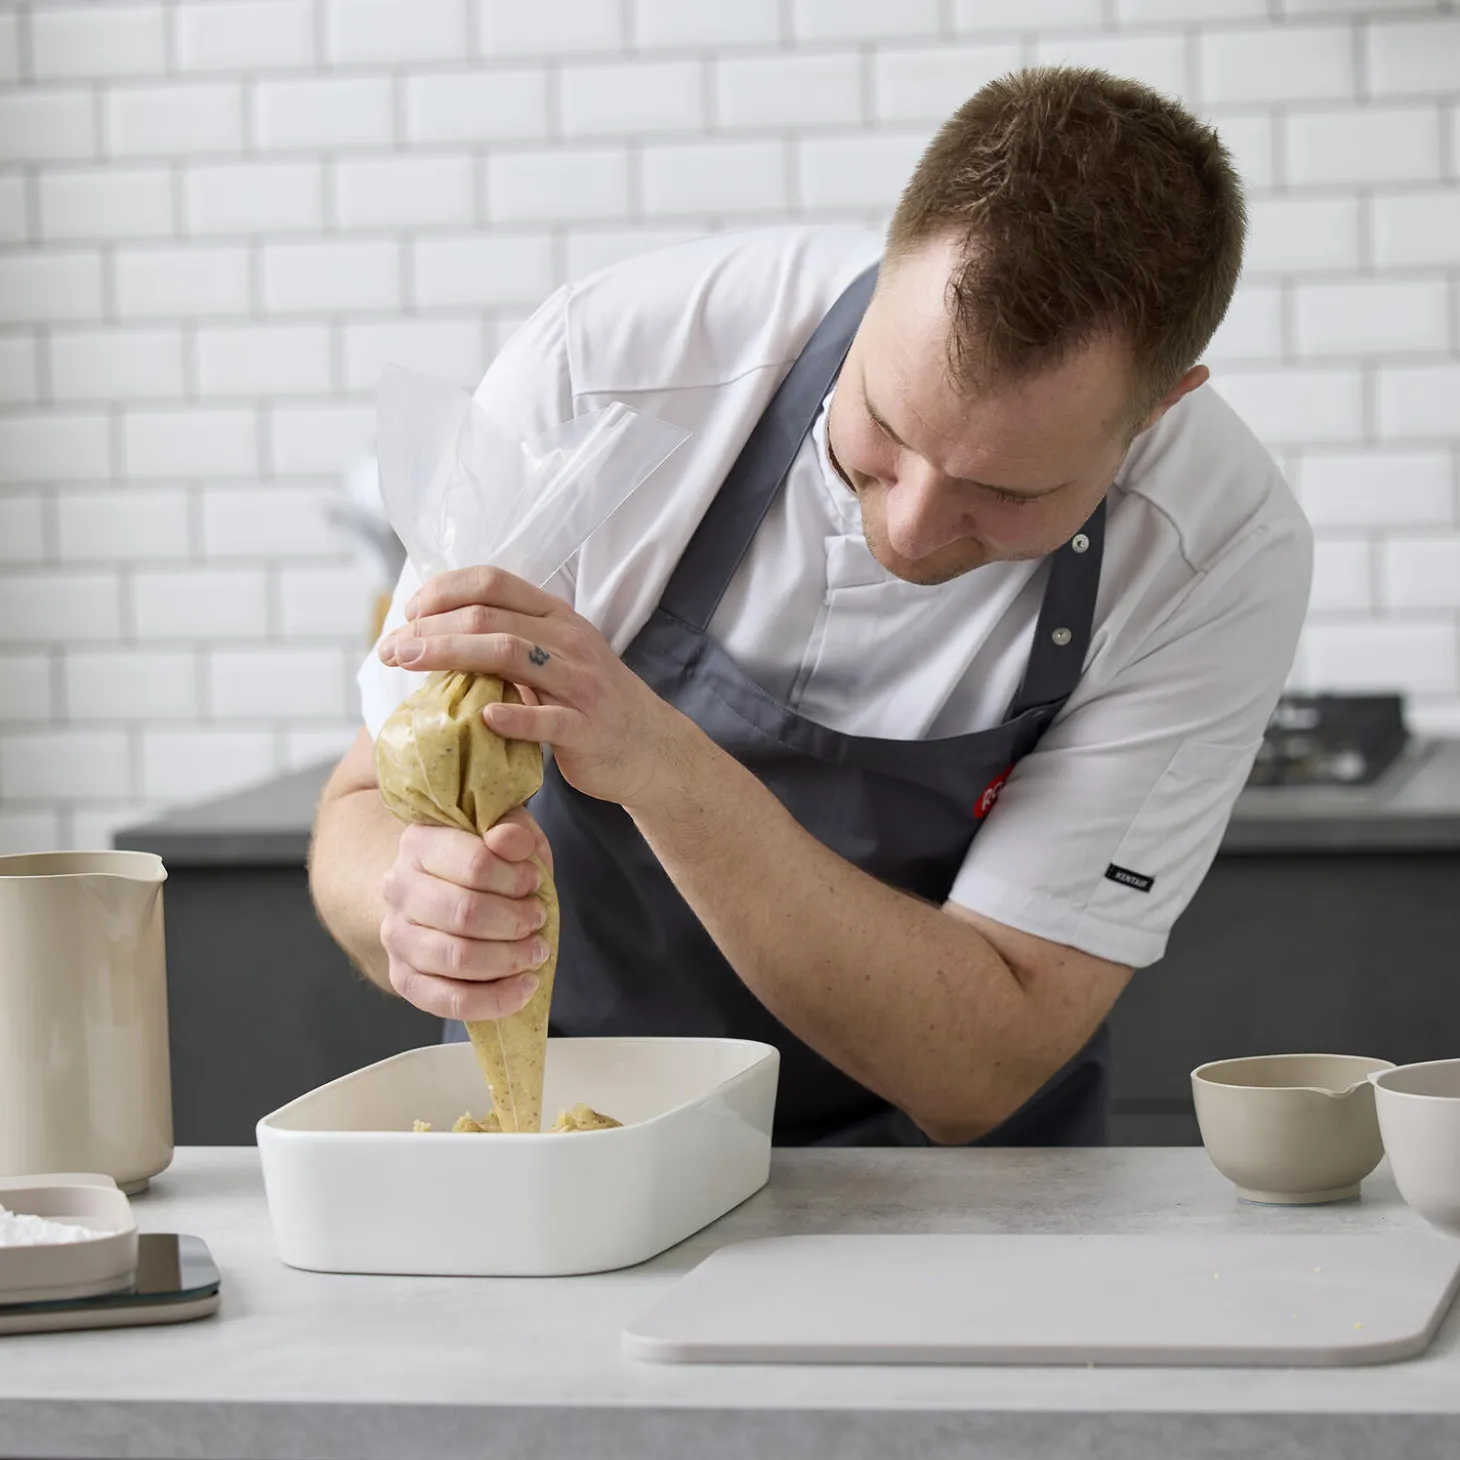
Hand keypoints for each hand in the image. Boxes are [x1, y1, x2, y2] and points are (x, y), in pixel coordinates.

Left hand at [377, 566, 693, 808]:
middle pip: (489, 617)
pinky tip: (481, 718)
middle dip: (430, 628)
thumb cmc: (589, 702)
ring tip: (408, 665)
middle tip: (390, 647)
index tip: (409, 612)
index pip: (493, 581)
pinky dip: (511, 717)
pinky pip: (546, 720)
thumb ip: (509, 642)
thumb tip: (436, 635)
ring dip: (450, 656)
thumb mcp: (555, 659)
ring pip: (510, 655)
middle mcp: (569, 640)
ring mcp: (580, 683)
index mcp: (556, 616)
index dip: (444, 590)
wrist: (650, 748)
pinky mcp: (587, 728)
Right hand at [379, 807, 553, 1022]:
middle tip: (538, 919)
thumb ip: (513, 830)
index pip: (474, 864)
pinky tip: (524, 987)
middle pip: (465, 914)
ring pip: (457, 958)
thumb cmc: (482, 861)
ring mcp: (396, 936)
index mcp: (419, 843)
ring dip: (509, 959)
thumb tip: (510, 840)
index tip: (535, 881)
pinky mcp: (403, 978)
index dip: (515, 878)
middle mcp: (398, 889)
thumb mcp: (505, 831)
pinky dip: (494, 1000)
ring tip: (536, 951)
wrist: (440, 890)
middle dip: (515, 921)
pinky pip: (448, 1001)